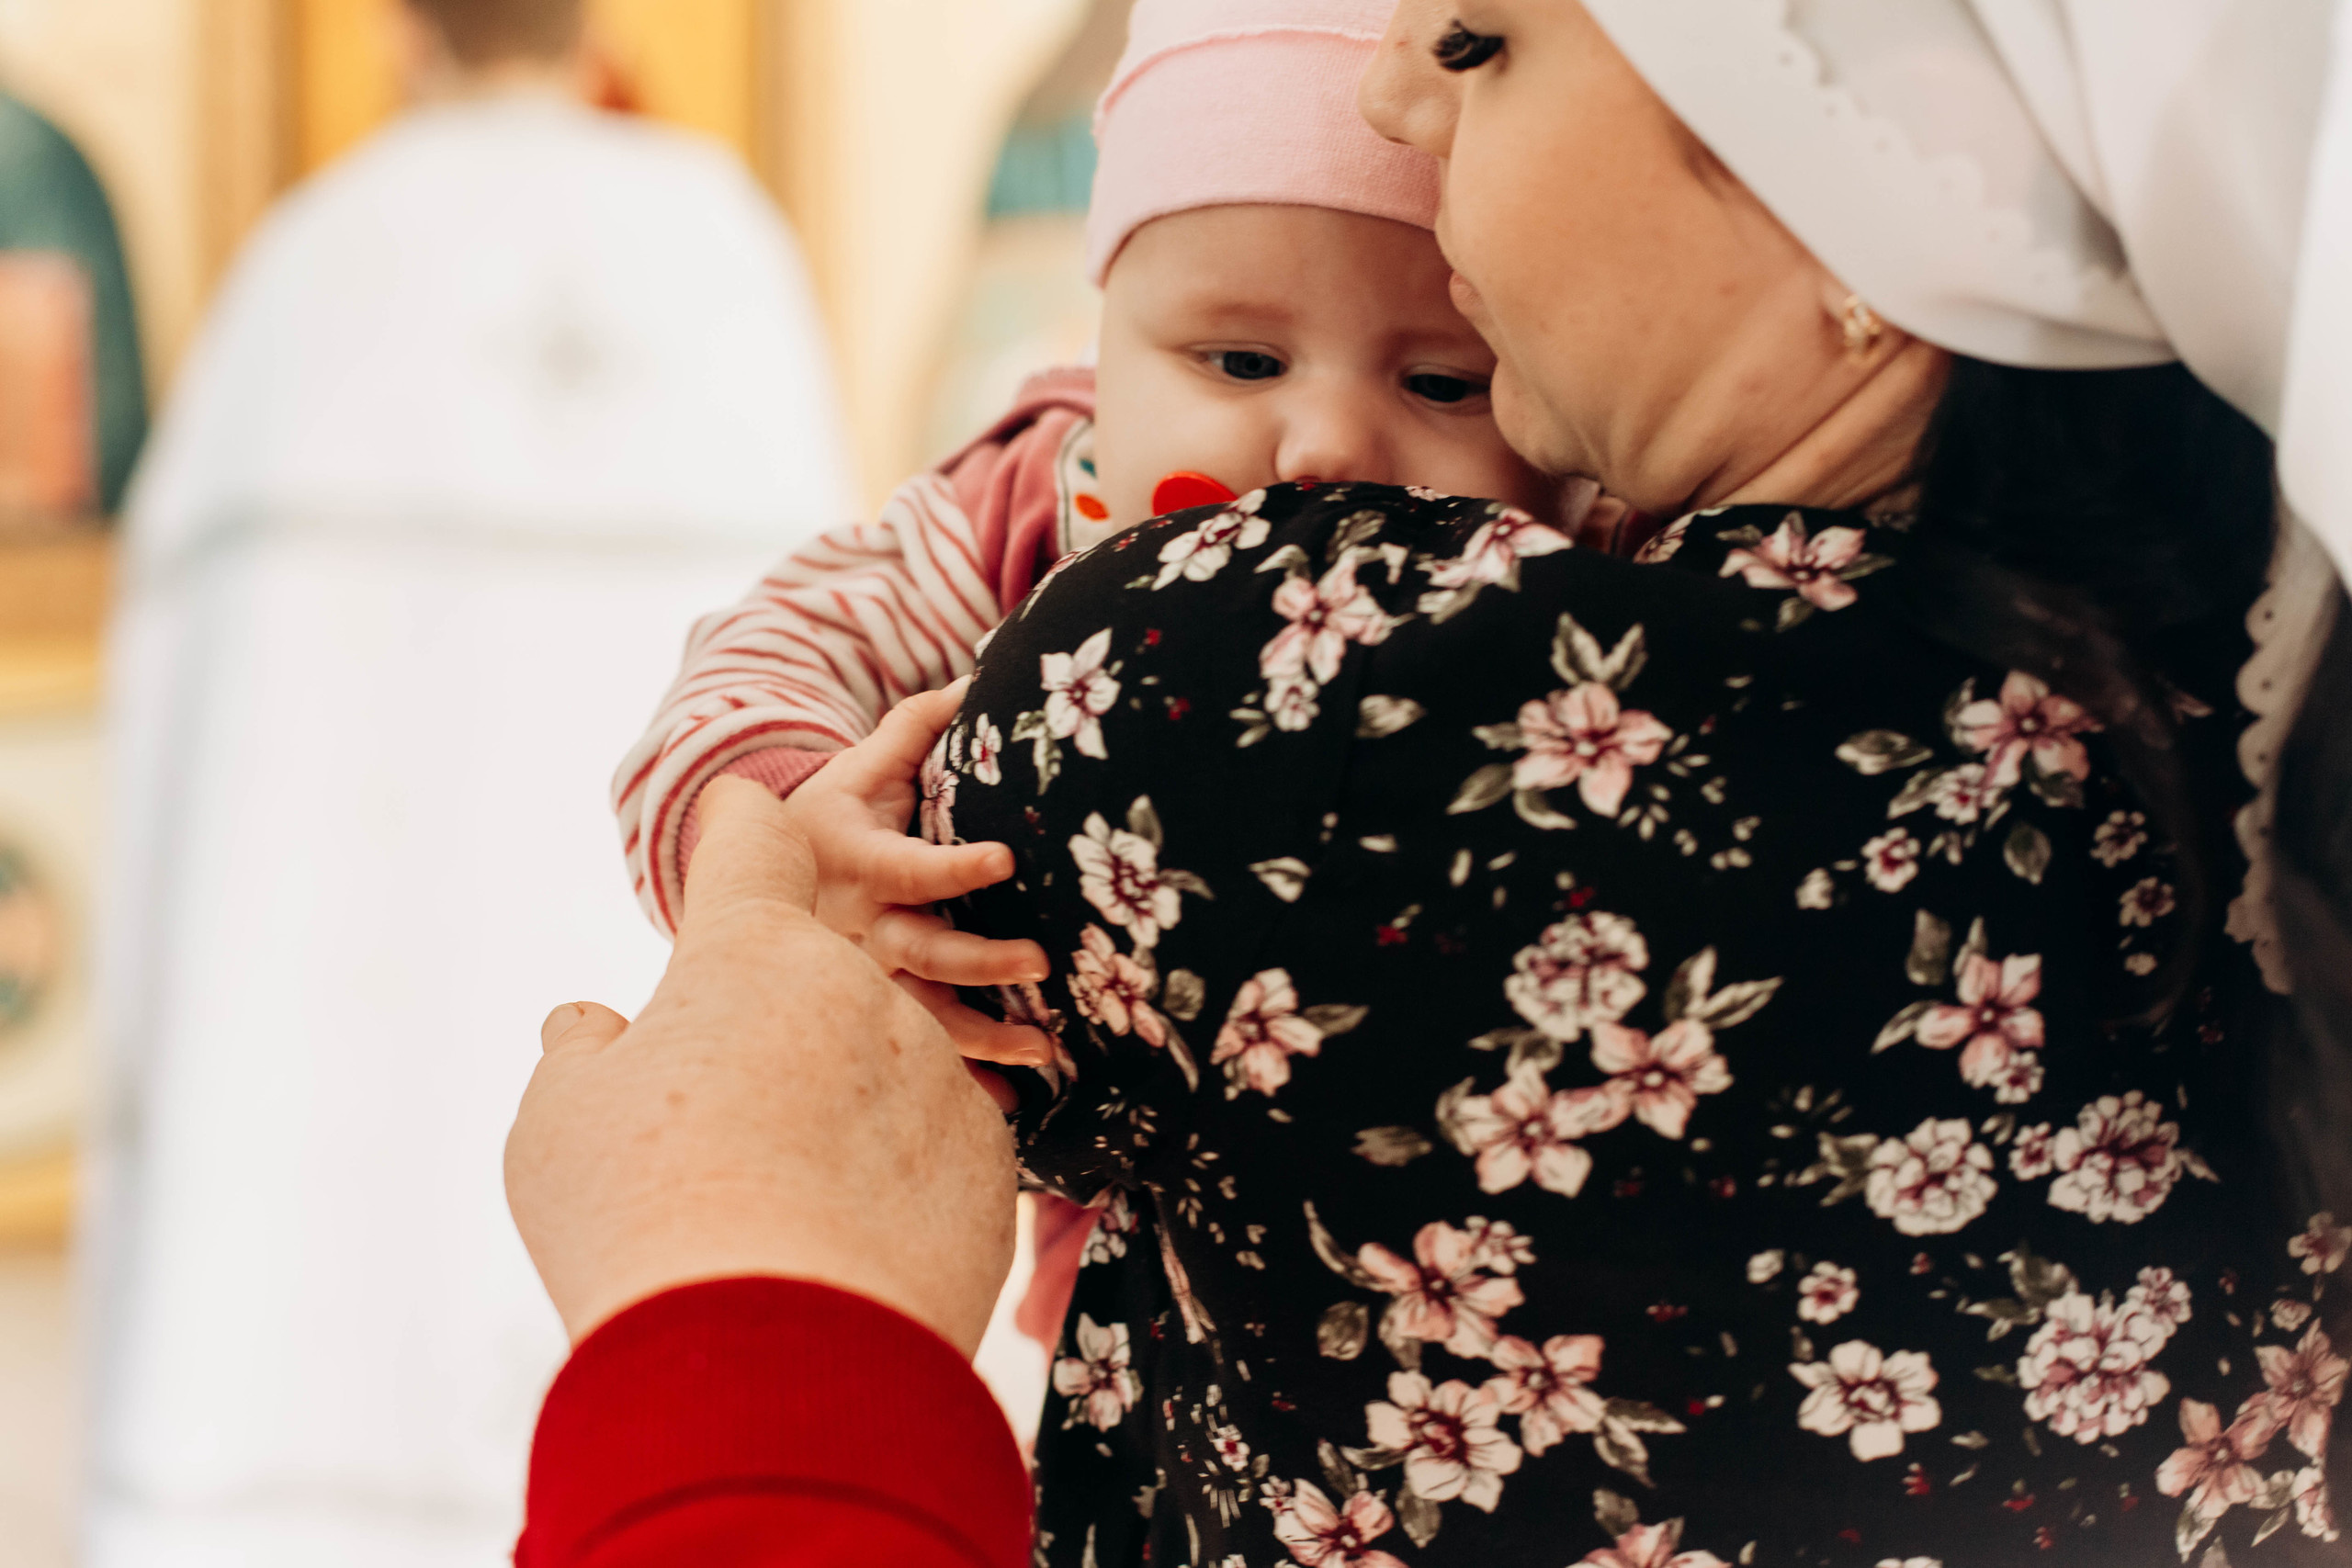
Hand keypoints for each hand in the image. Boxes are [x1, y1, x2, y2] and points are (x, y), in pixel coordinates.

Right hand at [506, 777, 1018, 1352]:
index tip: (747, 808)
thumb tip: (588, 1028)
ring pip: (877, 1083)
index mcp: (750, 950)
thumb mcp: (560, 1126)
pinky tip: (846, 1251)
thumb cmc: (643, 1225)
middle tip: (726, 1145)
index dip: (744, 829)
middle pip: (813, 997)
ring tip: (783, 1220)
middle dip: (779, 1052)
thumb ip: (584, 1056)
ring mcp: (935, 1069)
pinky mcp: (988, 1158)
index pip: (754, 846)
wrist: (773, 1363)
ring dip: (840, 1131)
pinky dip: (894, 1194)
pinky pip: (930, 1156)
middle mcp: (858, 987)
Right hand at [777, 683, 1054, 1067]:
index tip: (1006, 862)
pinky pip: (917, 1058)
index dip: (958, 867)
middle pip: (927, 952)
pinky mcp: (870, 1017)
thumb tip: (976, 678)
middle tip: (1043, 964)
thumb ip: (912, 728)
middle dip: (984, 963)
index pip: (914, 867)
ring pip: (925, 1017)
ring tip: (1041, 1054)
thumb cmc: (826, 817)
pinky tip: (1006, 1114)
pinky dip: (960, 1089)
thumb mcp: (855, 770)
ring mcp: (863, 982)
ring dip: (982, 1040)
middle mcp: (860, 930)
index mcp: (860, 863)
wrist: (748, 882)